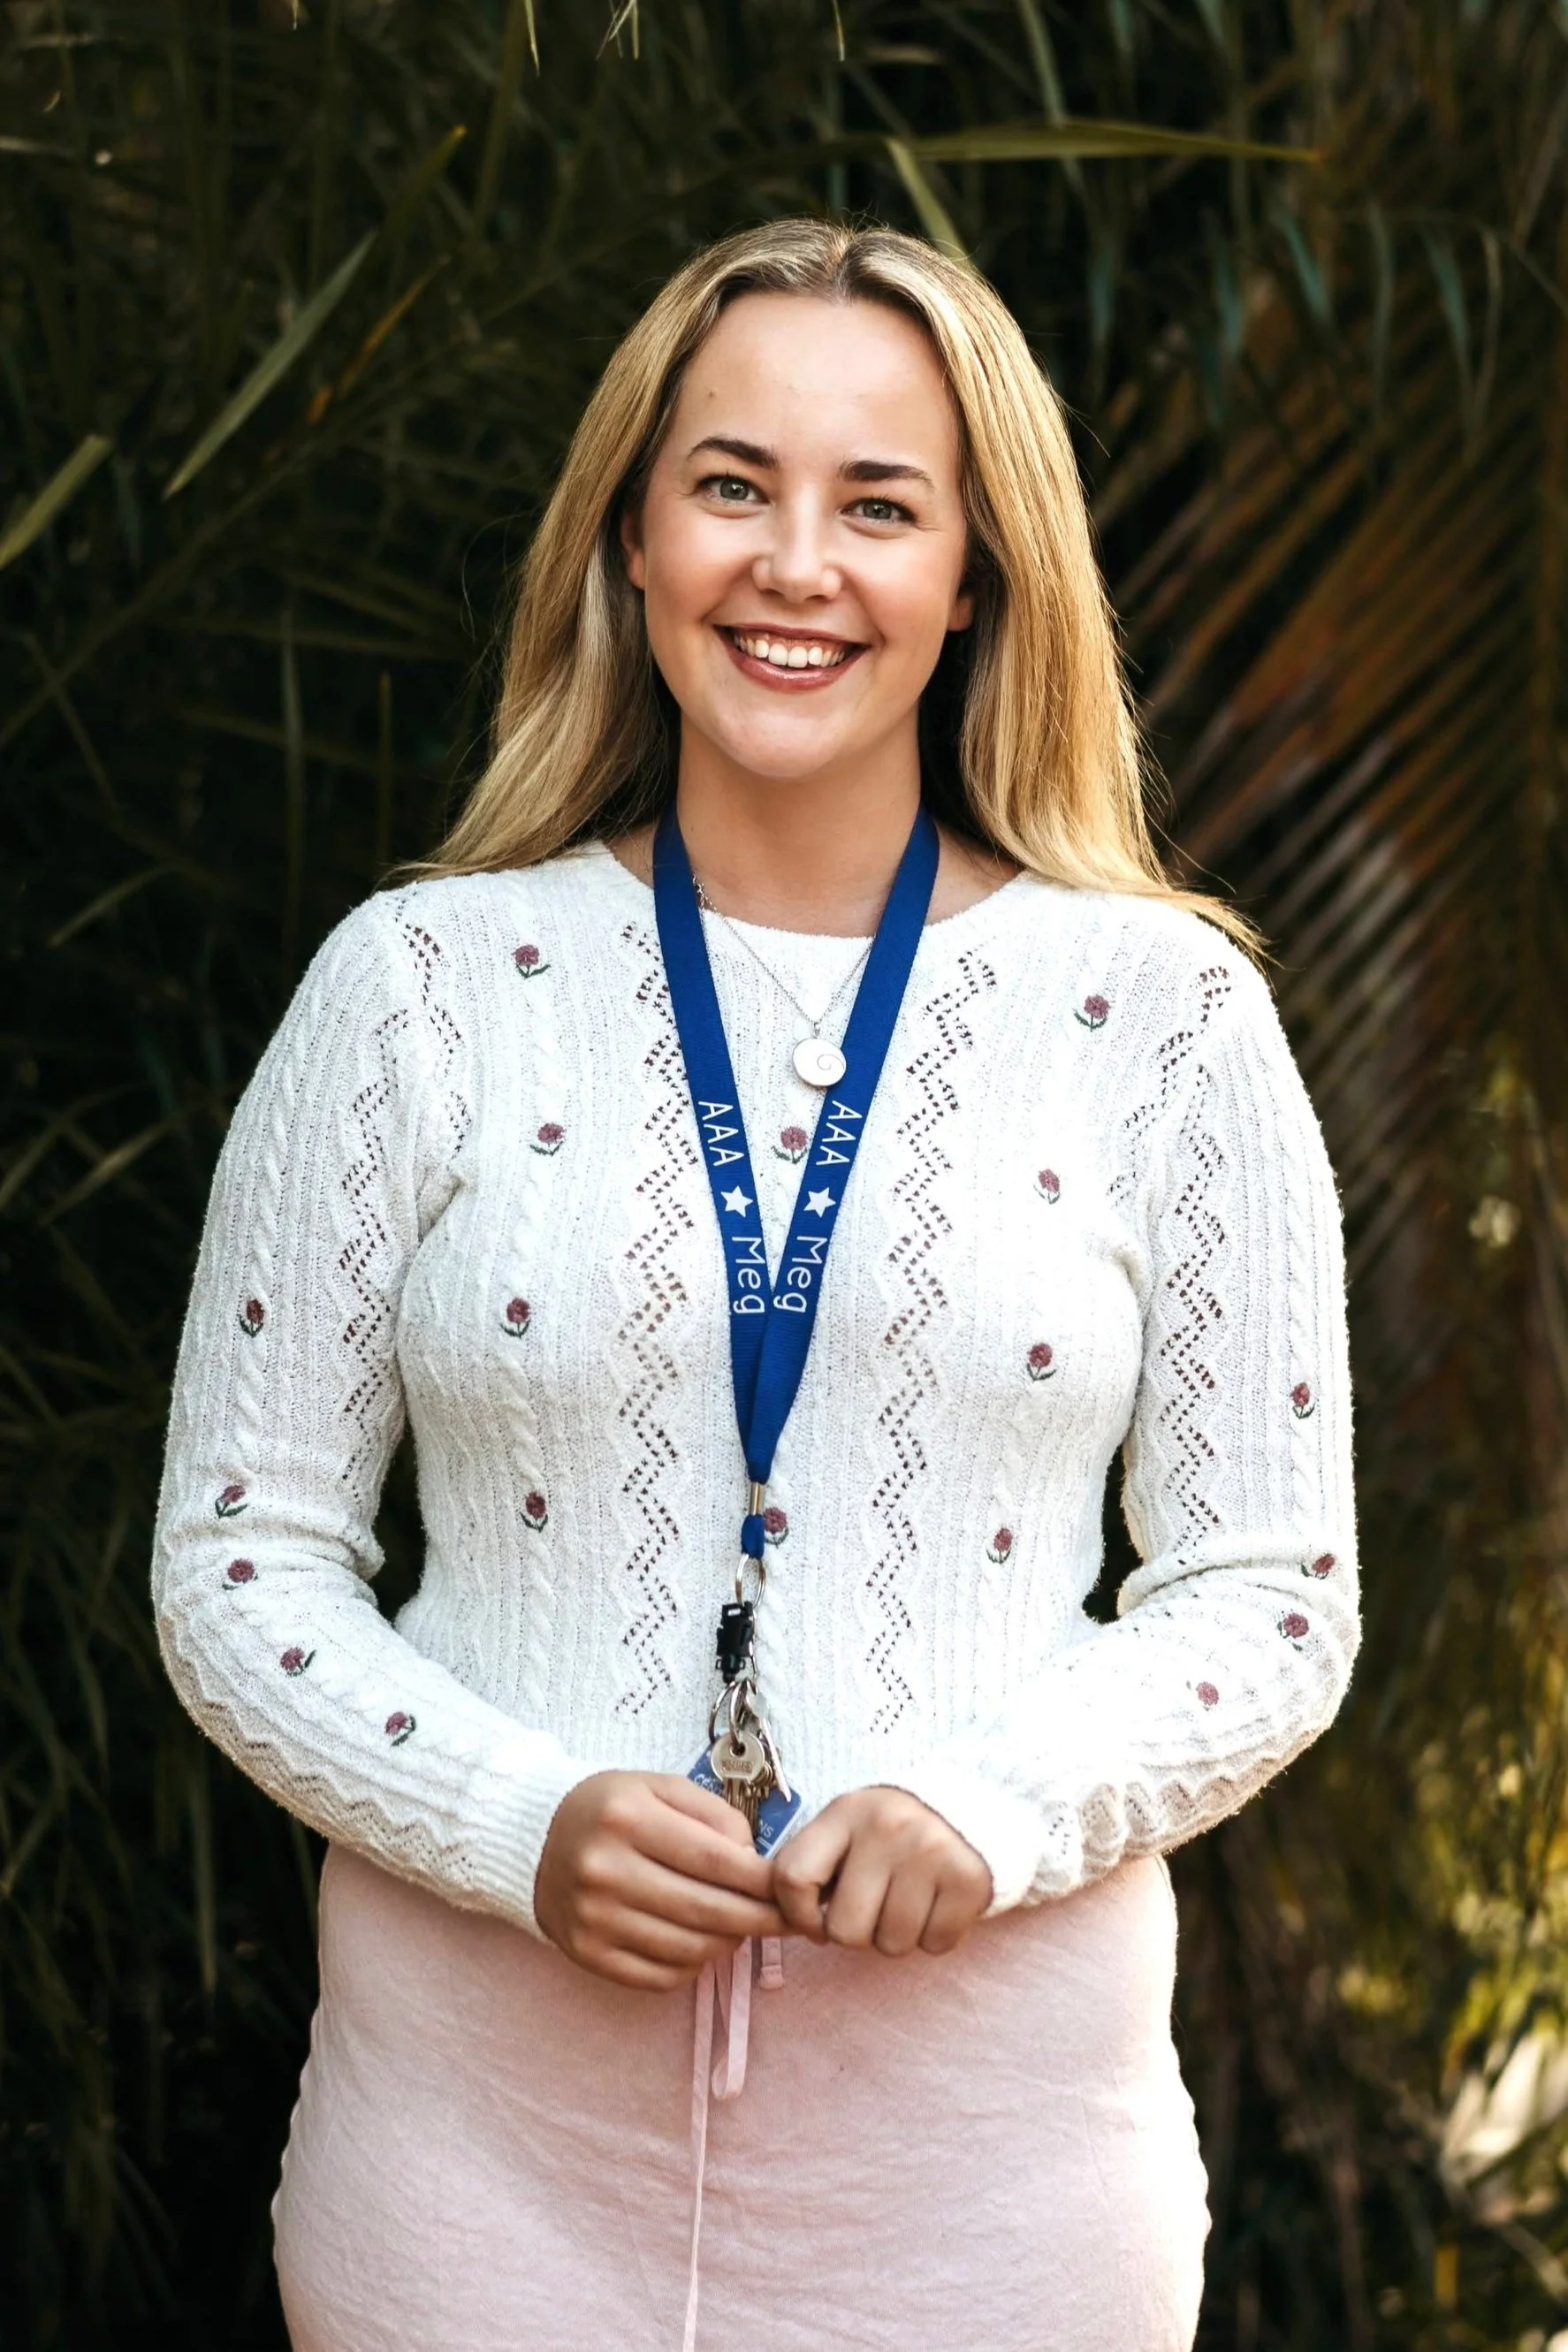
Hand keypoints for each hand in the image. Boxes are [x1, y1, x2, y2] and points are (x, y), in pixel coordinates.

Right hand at [535, 1770, 785, 1991]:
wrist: (534, 1839)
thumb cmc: (611, 1810)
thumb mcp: (659, 1788)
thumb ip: (713, 1814)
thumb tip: (755, 1861)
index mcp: (627, 1818)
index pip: (713, 1859)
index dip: (761, 1880)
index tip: (788, 1889)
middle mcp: (606, 1870)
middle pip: (704, 1909)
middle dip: (757, 1919)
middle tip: (784, 1920)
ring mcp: (594, 1917)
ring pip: (687, 1949)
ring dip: (727, 1944)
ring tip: (741, 1928)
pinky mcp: (587, 1953)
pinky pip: (658, 1976)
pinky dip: (691, 1967)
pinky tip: (701, 1945)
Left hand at [770, 1786, 992, 1955]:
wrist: (977, 1806)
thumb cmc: (896, 1831)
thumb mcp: (850, 1828)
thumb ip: (815, 1865)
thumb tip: (786, 1921)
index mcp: (846, 1812)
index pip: (792, 1877)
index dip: (799, 1915)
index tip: (817, 1921)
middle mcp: (886, 1827)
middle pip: (845, 1929)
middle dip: (858, 1933)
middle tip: (876, 1908)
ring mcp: (930, 1852)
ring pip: (891, 1945)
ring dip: (898, 1936)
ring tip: (910, 1901)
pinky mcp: (968, 1879)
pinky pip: (935, 1945)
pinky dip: (936, 1936)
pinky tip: (939, 1904)